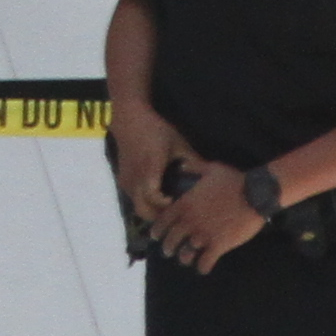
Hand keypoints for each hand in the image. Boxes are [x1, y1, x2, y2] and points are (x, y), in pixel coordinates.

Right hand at [107, 104, 191, 232]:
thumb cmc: (156, 130)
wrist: (128, 119)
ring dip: (151, 210)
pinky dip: (144, 202)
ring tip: (167, 207)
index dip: (166, 205)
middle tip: (175, 213)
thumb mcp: (178, 143)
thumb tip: (212, 176)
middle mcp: (136, 178)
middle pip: (143, 211)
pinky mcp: (123, 179)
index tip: (177, 202)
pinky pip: (133, 198)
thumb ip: (194, 161)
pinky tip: (156, 196)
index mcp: (150, 168)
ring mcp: (127, 180)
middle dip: (159, 217)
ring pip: (137, 207)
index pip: (153, 197)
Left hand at [153, 160, 274, 272]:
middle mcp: (191, 221)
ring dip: (184, 258)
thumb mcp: (210, 168)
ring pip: (186, 254)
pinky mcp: (219, 245)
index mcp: (186, 203)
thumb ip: (193, 167)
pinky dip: (203, 267)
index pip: (163, 220)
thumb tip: (181, 165)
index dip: (157, 230)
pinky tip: (204, 268)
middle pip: (171, 240)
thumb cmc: (233, 180)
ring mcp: (204, 234)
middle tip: (169, 252)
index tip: (155, 236)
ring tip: (186, 260)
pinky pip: (205, 262)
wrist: (255, 193)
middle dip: (168, 248)